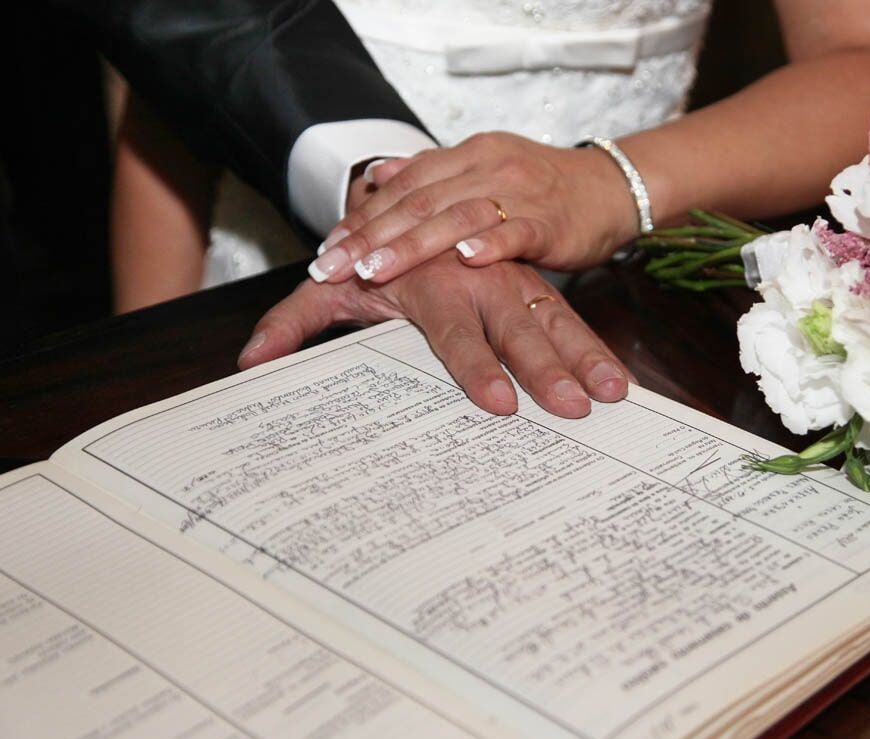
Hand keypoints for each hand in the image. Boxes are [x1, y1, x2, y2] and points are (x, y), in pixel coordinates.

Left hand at [238, 253, 633, 417]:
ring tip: (612, 394)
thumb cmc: (378, 254)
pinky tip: (616, 376)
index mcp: (429, 284)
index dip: (478, 366)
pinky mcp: (533, 278)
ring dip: (583, 356)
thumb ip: (294, 320)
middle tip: (571, 408)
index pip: (455, 332)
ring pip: (553, 317)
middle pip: (516, 326)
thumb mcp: (334, 283)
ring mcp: (510, 277)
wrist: (417, 194)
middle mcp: (476, 279)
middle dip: (547, 368)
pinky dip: (591, 342)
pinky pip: (566, 311)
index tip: (501, 405)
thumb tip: (249, 364)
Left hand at [306, 132, 637, 284]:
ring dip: (412, 245)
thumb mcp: (482, 171)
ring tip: (375, 269)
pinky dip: (489, 244)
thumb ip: (432, 175)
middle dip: (370, 237)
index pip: (402, 186)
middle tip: (332, 267)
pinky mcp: (550, 221)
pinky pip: (515, 231)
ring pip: (456, 217)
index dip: (362, 218)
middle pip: (418, 202)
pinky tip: (464, 260)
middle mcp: (487, 168)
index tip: (326, 250)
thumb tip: (380, 176)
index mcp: (466, 156)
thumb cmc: (543, 190)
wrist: (609, 189)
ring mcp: (519, 193)